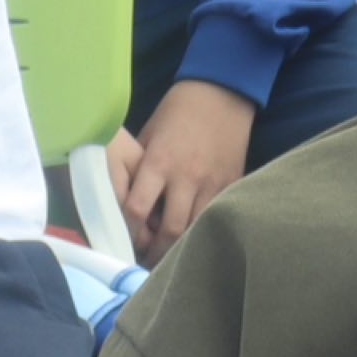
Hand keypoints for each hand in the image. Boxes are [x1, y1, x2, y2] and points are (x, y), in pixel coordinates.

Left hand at [117, 79, 258, 260]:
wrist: (222, 93)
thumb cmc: (178, 112)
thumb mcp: (148, 136)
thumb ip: (139, 170)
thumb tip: (123, 199)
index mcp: (159, 163)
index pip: (136, 210)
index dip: (128, 231)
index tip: (124, 241)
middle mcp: (186, 177)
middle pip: (170, 230)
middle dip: (156, 252)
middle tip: (147, 262)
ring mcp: (212, 182)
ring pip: (197, 229)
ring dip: (182, 247)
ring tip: (170, 258)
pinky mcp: (232, 183)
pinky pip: (217, 215)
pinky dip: (205, 229)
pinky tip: (197, 238)